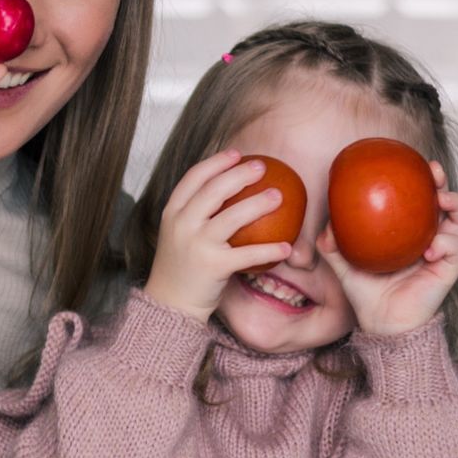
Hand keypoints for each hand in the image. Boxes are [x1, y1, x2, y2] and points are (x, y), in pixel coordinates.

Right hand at [144, 150, 293, 323]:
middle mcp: (182, 224)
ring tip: (279, 196)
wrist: (169, 304)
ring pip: (232, 216)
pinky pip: (247, 254)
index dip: (216, 162)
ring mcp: (196, 244)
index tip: (236, 153)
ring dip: (259, 203)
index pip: (193, 178)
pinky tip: (287, 247)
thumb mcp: (178, 235)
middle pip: (214, 190)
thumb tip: (227, 192)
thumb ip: (195, 214)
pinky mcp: (212, 266)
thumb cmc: (181, 267)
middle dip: (240, 173)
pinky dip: (269, 250)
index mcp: (172, 212)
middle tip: (262, 166)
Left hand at [316, 160, 457, 336]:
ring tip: (441, 202)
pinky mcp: (449, 267)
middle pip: (444, 202)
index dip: (419, 180)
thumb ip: (334, 245)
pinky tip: (429, 248)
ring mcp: (442, 251)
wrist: (383, 323)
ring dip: (454, 206)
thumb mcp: (345, 265)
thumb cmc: (367, 293)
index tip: (413, 164)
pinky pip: (454, 247)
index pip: (418, 199)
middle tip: (433, 173)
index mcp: (409, 232)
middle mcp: (429, 237)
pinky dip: (445, 242)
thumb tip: (325, 226)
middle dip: (443, 182)